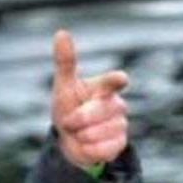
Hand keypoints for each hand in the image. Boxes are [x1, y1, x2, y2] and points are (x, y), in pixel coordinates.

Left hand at [50, 30, 129, 168]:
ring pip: (97, 132)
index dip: (115, 81)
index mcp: (105, 88)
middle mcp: (117, 104)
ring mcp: (121, 124)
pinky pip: (102, 148)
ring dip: (81, 136)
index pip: (113, 82)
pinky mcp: (121, 142)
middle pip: (94, 112)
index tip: (120, 79)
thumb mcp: (63, 87)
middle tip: (70, 121)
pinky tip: (89, 144)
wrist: (72, 140)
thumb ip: (65, 61)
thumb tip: (62, 32)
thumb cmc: (70, 108)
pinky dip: (89, 149)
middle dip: (75, 120)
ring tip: (80, 133)